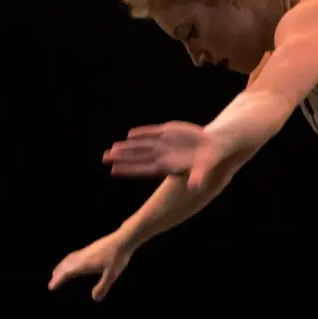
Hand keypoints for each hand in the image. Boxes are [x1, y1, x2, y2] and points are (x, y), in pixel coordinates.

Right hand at [47, 230, 133, 300]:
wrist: (123, 239)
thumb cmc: (118, 257)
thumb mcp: (112, 274)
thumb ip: (103, 287)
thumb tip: (94, 299)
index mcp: (84, 264)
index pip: (67, 273)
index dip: (58, 280)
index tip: (51, 287)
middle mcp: (82, 257)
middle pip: (65, 266)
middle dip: (57, 275)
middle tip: (51, 283)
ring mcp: (85, 251)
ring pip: (68, 259)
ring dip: (61, 267)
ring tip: (56, 272)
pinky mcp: (89, 248)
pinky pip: (74, 255)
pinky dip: (68, 260)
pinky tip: (72, 261)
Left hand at [102, 121, 220, 191]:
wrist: (212, 145)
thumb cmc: (207, 162)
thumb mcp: (203, 170)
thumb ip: (198, 177)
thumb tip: (195, 186)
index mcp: (165, 167)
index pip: (142, 168)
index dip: (128, 169)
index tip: (113, 170)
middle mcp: (161, 156)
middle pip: (136, 156)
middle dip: (121, 157)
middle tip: (105, 158)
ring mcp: (163, 143)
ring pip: (140, 145)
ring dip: (127, 146)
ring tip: (112, 148)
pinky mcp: (168, 132)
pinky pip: (151, 132)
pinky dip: (141, 133)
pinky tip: (130, 134)